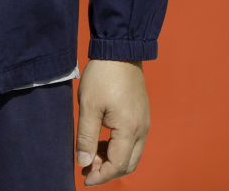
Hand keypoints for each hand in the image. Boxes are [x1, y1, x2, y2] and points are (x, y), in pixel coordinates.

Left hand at [77, 60, 149, 185]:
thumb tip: (84, 162)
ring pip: (132, 154)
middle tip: (87, 167)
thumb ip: (86, 137)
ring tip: (91, 154)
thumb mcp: (88, 107)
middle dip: (108, 170)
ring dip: (113, 159)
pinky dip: (119, 147)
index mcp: (129, 129)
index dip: (101, 176)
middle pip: (128, 164)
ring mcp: (144, 122)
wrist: (119, 51)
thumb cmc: (103, 76)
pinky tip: (102, 141)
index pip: (118, 165)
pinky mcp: (142, 115)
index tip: (84, 177)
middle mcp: (142, 129)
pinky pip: (133, 141)